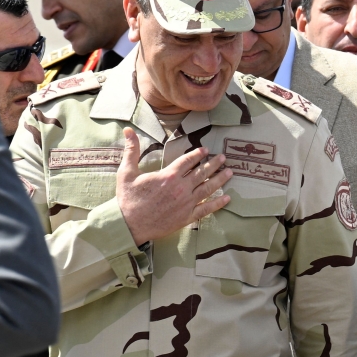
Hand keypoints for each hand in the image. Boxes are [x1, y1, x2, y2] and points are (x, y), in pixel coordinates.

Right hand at [116, 127, 231, 244]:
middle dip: (214, 164)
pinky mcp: (187, 217)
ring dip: (220, 179)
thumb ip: (132, 151)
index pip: (188, 161)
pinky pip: (206, 209)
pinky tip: (227, 198)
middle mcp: (181, 188)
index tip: (206, 150)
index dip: (197, 154)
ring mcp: (186, 203)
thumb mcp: (127, 172)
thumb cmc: (127, 198)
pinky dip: (218, 203)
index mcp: (168, 176)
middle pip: (202, 173)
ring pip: (208, 188)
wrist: (128, 225)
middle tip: (223, 157)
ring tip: (230, 172)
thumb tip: (128, 130)